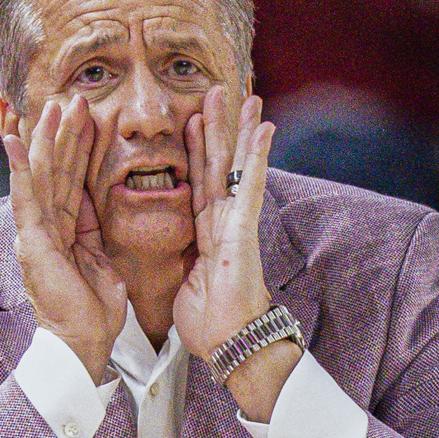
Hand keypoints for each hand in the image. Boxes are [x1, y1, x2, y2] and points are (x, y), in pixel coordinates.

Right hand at [3, 96, 126, 382]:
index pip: (71, 180)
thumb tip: (97, 203)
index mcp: (64, 230)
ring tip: (55, 106)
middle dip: (63, 134)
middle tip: (72, 98)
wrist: (83, 343)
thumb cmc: (94, 310)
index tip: (86, 116)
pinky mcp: (34, 242)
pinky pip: (28, 198)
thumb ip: (95, 230)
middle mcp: (45, 227)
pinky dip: (22, 167)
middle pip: (55, 171)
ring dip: (47, 139)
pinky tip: (16, 140)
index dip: (78, 148)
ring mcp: (36, 233)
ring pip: (42, 176)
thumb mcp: (101, 260)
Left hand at [173, 87, 274, 360]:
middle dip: (216, 128)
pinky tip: (263, 127)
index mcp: (206, 233)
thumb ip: (181, 264)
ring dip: (237, 129)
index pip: (198, 182)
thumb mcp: (184, 284)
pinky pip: (248, 184)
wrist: (232, 345)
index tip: (193, 121)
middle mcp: (223, 221)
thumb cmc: (211, 323)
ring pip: (234, 166)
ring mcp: (236, 222)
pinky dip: (256, 155)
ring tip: (242, 96)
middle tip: (215, 92)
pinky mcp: (244, 228)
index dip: (196, 151)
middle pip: (216, 164)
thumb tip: (175, 265)